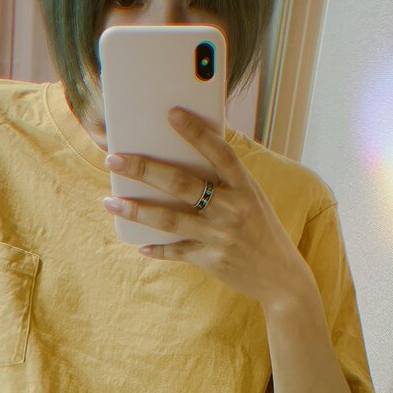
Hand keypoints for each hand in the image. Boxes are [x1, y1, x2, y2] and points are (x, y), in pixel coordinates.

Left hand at [102, 107, 303, 307]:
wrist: (281, 278)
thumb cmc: (262, 231)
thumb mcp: (252, 200)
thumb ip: (224, 183)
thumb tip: (182, 160)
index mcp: (245, 187)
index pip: (219, 152)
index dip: (196, 132)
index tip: (171, 113)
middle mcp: (232, 209)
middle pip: (182, 184)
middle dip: (145, 170)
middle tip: (114, 159)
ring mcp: (220, 236)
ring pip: (170, 219)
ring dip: (136, 210)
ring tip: (111, 202)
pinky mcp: (211, 260)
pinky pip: (177, 251)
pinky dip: (157, 248)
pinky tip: (139, 244)